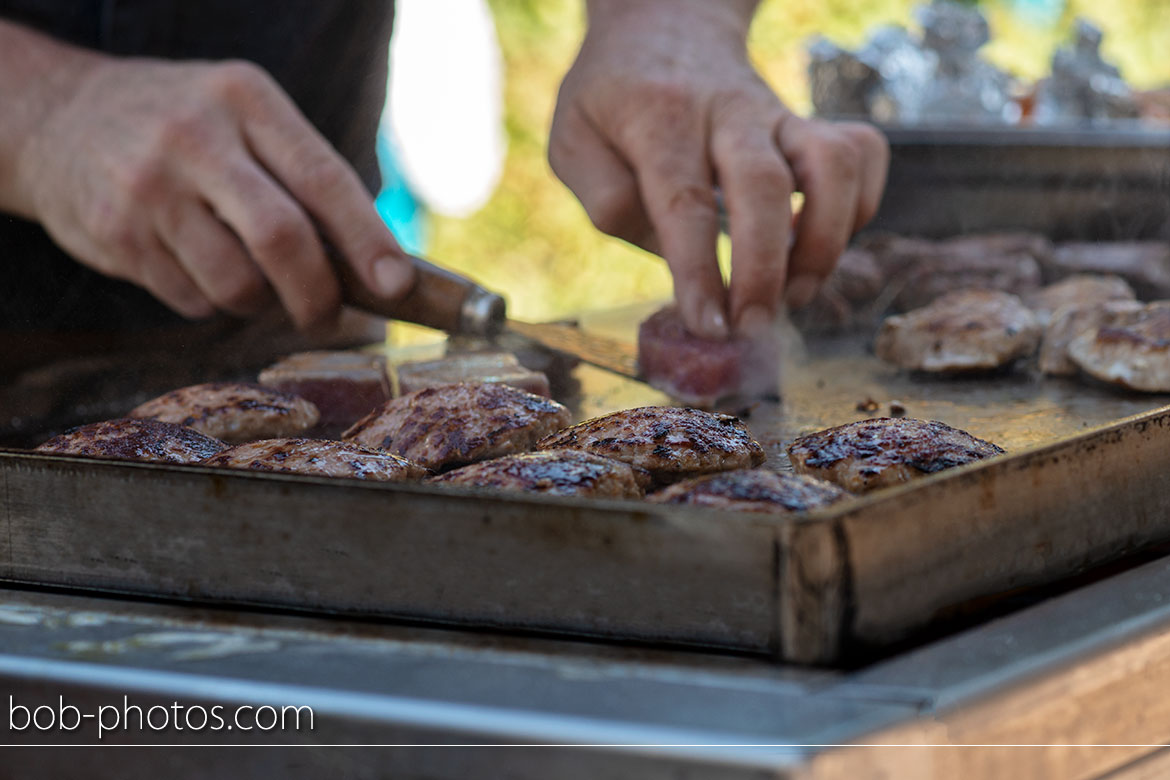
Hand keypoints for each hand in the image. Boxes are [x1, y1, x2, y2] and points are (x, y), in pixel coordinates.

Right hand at [18, 56, 414, 326]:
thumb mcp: (244, 118)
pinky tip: (197, 267)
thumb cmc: (185, 128)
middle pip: (281, 238)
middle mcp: (195, 138)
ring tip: (254, 281)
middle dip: (317, 294)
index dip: (368, 240)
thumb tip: (379, 266)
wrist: (57, 118)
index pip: (323, 178)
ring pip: (236, 284)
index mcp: (246, 100)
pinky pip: (192, 300)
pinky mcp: (117, 235)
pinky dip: (212, 302)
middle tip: (326, 315)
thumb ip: (304, 176)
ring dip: (261, 303)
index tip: (397, 285)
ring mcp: (149, 188)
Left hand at [549, 0, 887, 336]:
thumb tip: (663, 247)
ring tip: (796, 294)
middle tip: (753, 326)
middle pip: (764, 185)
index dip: (700, 271)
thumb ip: (604, 195)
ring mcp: (777, 114)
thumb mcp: (573, 139)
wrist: (664, 25)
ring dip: (825, 243)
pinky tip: (820, 243)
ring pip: (832, 165)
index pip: (685, 201)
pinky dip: (860, 208)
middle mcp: (726, 112)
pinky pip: (862, 155)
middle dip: (765, 269)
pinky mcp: (810, 122)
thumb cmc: (614, 99)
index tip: (708, 324)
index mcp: (658, 119)